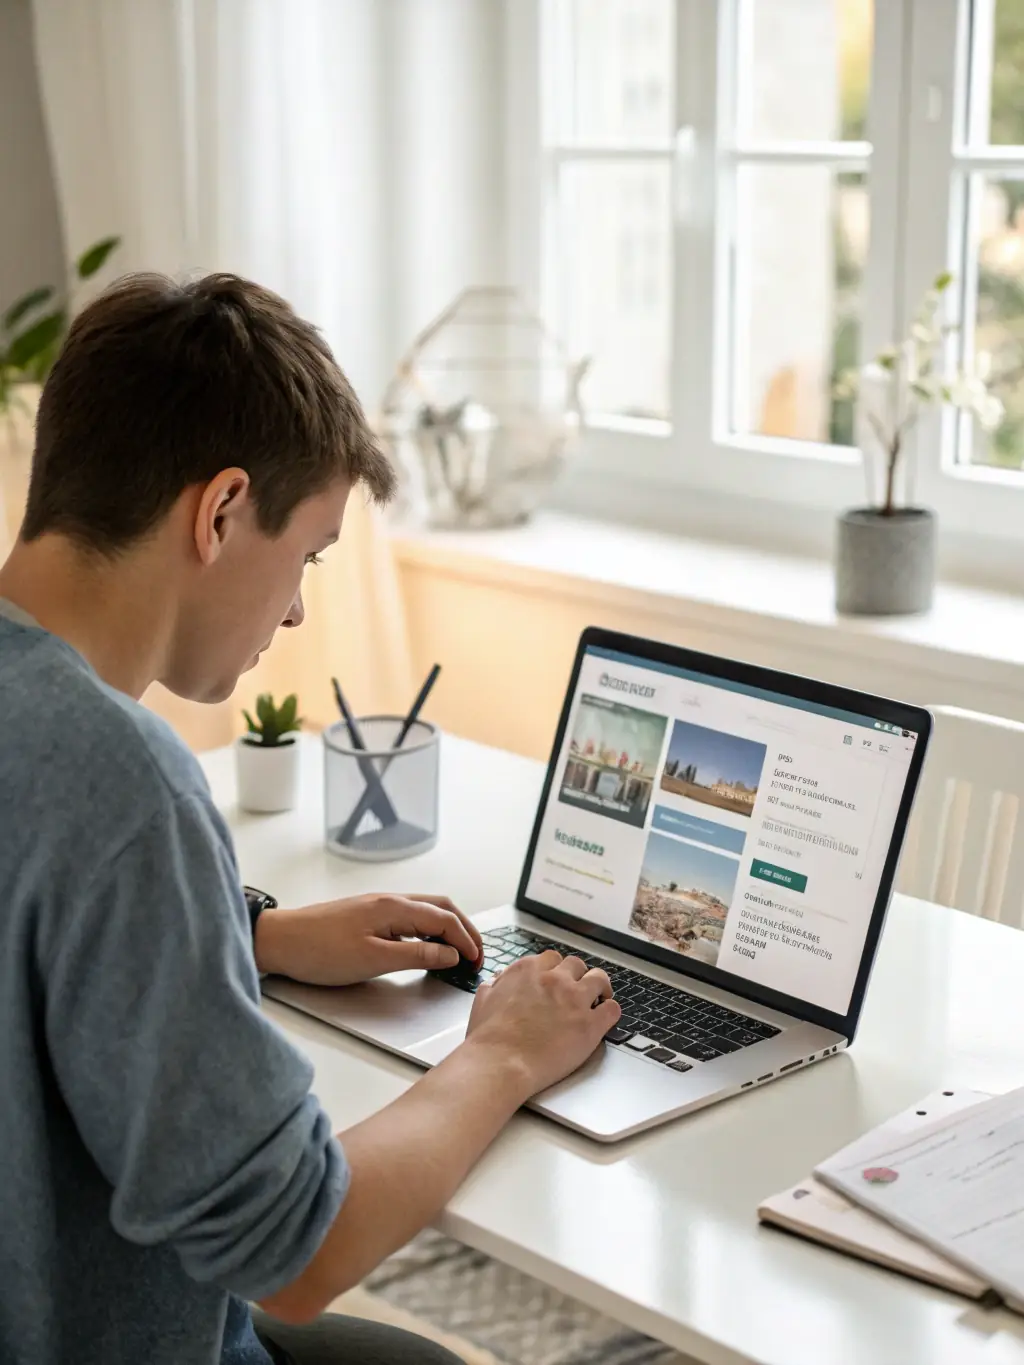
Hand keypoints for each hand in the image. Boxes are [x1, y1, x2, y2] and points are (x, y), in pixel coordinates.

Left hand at [253, 894, 483, 985]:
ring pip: (425, 911)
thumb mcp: (373, 960)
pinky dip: (427, 931)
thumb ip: (416, 956)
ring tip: (457, 952)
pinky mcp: (367, 916)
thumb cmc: (318, 950)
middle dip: (464, 929)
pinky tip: (425, 948)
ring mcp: (377, 907)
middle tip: (476, 954)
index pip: (444, 919)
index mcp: (394, 908)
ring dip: (447, 928)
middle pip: (440, 907)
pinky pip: (409, 918)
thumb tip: (449, 954)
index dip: (466, 941)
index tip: (476, 962)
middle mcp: (389, 901)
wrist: (278, 941)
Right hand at [465, 950, 619, 1095]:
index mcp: (528, 971)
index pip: (551, 959)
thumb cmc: (489, 1040)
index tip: (556, 980)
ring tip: (599, 997)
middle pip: (576, 965)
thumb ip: (495, 986)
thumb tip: (498, 981)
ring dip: (599, 987)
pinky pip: (612, 1009)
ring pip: (599, 979)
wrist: (500, 1064)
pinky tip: (605, 1018)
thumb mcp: (483, 1001)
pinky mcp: (590, 1025)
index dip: (555, 971)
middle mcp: (554, 980)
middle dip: (576, 976)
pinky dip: (610, 1012)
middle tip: (576, 990)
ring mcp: (574, 1000)